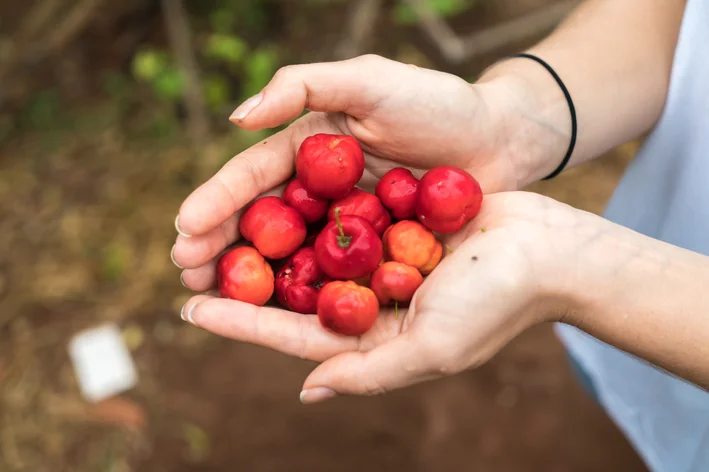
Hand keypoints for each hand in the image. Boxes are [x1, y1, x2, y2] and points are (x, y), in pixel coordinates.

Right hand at [172, 54, 532, 290]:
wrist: (502, 141)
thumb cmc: (440, 106)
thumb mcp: (371, 83)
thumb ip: (305, 87)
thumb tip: (236, 117)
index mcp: (310, 148)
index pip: (253, 176)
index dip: (217, 201)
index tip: (185, 229)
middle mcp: (320, 188)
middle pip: (260, 221)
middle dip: (220, 245)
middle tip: (187, 275)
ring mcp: (345, 223)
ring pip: (288, 253)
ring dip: (250, 277)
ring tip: (213, 301)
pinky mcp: (373, 250)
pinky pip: (330, 273)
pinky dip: (300, 290)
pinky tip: (274, 312)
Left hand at [179, 191, 581, 401]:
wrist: (549, 248)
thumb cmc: (497, 303)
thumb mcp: (432, 349)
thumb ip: (368, 373)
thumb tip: (307, 392)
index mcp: (374, 337)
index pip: (295, 333)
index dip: (243, 323)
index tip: (192, 309)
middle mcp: (371, 299)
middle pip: (294, 291)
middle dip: (244, 279)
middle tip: (189, 262)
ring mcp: (382, 258)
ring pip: (311, 248)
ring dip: (268, 237)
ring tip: (219, 224)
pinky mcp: (395, 221)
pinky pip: (342, 212)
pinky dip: (309, 203)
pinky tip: (272, 187)